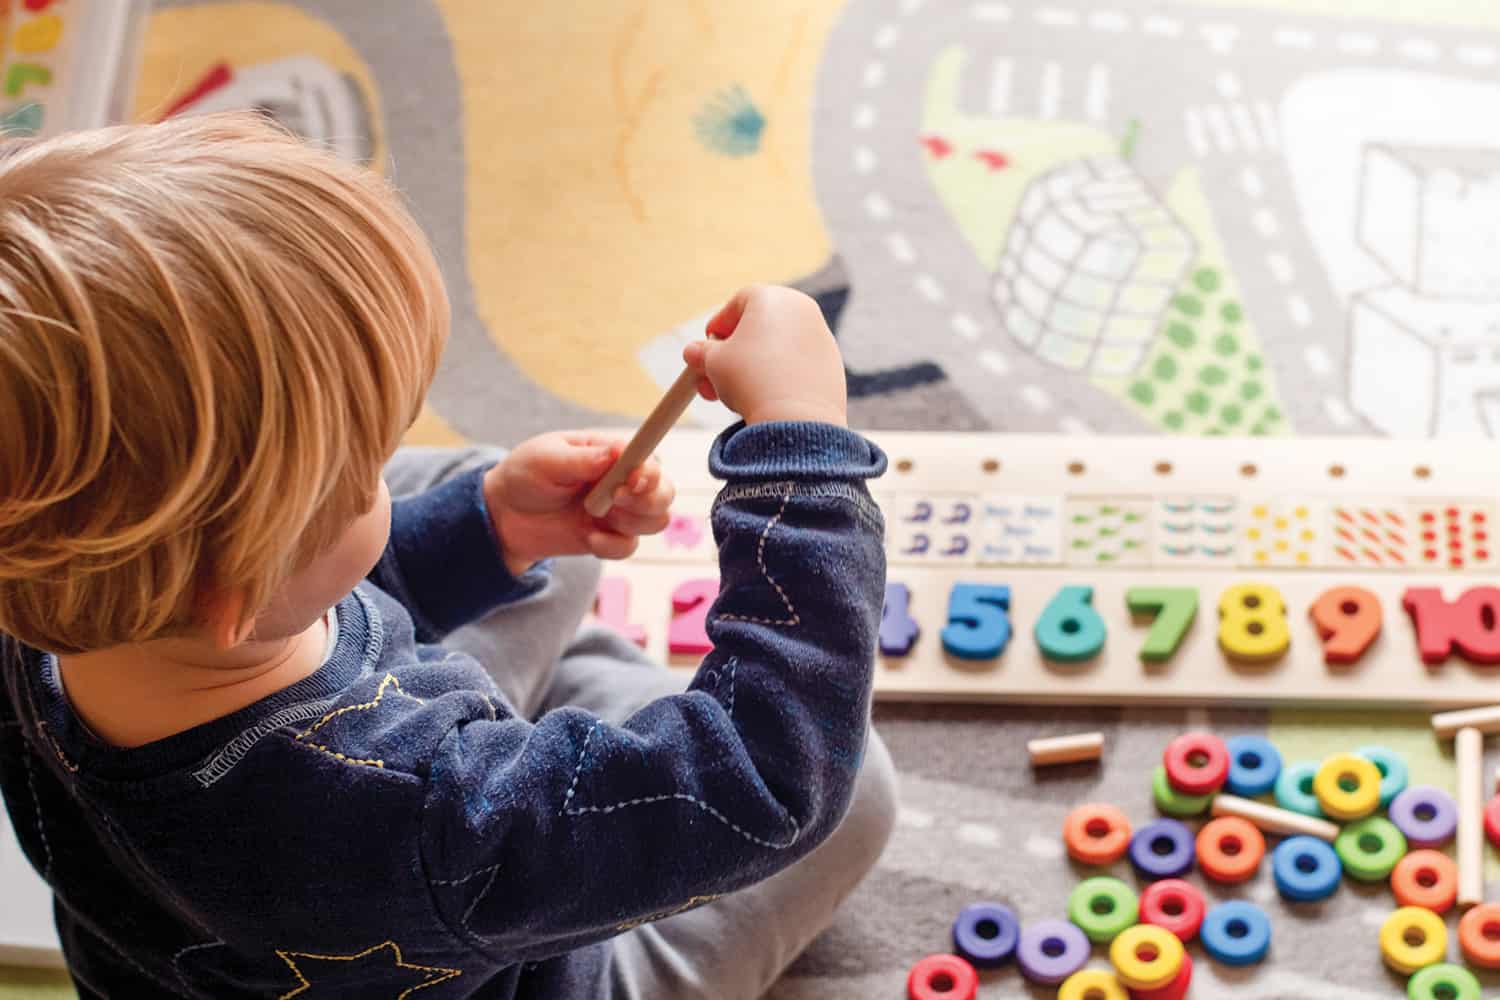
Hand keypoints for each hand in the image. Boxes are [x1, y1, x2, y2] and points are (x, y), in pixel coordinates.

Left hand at [483, 433, 674, 573]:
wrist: (504, 515)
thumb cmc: (526, 475)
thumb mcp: (547, 459)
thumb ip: (583, 459)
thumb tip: (617, 452)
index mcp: (612, 453)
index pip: (650, 459)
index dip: (650, 472)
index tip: (632, 480)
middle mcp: (624, 481)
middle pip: (665, 492)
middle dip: (647, 500)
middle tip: (615, 501)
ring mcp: (619, 511)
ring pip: (657, 521)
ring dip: (631, 522)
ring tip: (594, 515)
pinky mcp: (609, 537)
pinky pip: (630, 547)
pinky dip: (612, 546)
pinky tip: (589, 537)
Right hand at [683, 285, 847, 426]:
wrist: (796, 416)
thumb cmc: (751, 379)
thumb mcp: (714, 363)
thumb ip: (702, 352)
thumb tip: (693, 352)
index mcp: (771, 297)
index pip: (737, 303)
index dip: (719, 326)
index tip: (707, 346)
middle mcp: (801, 308)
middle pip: (759, 326)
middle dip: (733, 352)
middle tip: (714, 378)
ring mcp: (820, 335)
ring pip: (778, 346)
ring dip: (755, 366)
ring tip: (736, 394)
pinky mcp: (832, 362)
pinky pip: (797, 364)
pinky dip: (780, 375)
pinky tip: (767, 398)